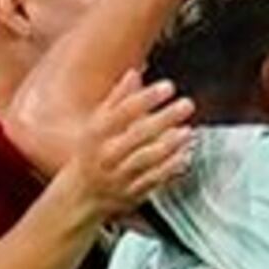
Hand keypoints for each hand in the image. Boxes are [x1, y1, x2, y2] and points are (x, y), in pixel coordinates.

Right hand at [70, 70, 195, 219]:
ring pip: (147, 158)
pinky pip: (153, 179)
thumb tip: (134, 73)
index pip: (124, 110)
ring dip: (170, 144)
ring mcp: (119, 175)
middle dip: (164, 118)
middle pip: (138, 133)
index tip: (169, 86)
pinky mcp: (132, 192)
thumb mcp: (97, 124)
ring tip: (188, 131)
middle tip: (187, 104)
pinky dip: (170, 168)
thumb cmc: (92, 151)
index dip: (148, 97)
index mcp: (98, 132)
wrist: (79, 195)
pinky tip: (185, 156)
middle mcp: (107, 153)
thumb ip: (117, 99)